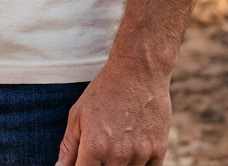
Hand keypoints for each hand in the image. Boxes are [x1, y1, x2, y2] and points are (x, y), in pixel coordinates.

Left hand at [56, 58, 171, 164]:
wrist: (139, 71)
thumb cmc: (104, 91)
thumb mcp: (78, 114)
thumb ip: (69, 146)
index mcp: (94, 147)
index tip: (85, 160)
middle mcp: (117, 156)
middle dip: (102, 164)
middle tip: (104, 145)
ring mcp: (140, 155)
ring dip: (121, 164)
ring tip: (119, 141)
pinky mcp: (158, 152)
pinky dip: (139, 164)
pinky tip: (133, 147)